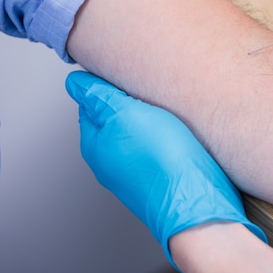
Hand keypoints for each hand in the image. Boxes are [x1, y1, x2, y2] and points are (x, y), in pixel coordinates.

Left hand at [65, 71, 266, 269]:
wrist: (197, 201)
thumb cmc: (163, 160)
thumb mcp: (125, 115)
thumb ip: (99, 97)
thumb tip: (75, 82)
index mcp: (96, 146)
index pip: (90, 106)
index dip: (105, 86)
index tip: (123, 71)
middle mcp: (112, 162)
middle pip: (114, 120)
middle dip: (128, 102)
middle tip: (148, 88)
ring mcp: (137, 172)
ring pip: (138, 134)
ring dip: (149, 118)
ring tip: (166, 108)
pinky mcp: (161, 177)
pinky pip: (157, 148)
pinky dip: (165, 135)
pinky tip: (179, 130)